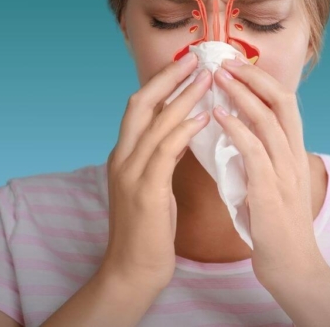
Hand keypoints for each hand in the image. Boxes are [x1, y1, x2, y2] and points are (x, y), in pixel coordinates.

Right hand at [99, 51, 211, 290]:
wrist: (133, 270)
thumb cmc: (149, 228)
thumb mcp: (152, 185)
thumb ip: (161, 157)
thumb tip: (183, 130)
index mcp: (125, 155)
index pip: (140, 107)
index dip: (161, 83)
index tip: (185, 65)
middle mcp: (122, 157)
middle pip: (141, 104)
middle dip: (167, 78)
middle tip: (194, 59)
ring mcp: (130, 173)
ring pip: (154, 123)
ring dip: (182, 98)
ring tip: (207, 79)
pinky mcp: (144, 191)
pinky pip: (165, 152)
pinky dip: (183, 131)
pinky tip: (203, 118)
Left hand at [212, 53, 325, 289]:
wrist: (293, 267)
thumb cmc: (276, 225)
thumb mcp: (273, 182)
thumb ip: (260, 157)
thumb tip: (236, 133)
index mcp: (292, 152)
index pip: (283, 103)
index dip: (260, 80)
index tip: (236, 65)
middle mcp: (293, 156)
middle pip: (281, 101)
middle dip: (253, 76)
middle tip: (224, 60)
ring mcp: (285, 172)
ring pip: (268, 120)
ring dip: (242, 94)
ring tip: (218, 78)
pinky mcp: (271, 192)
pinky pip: (255, 152)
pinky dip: (236, 130)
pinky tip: (217, 117)